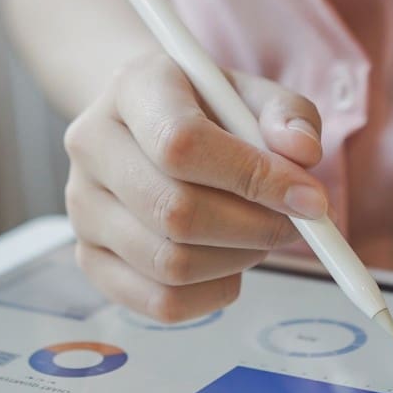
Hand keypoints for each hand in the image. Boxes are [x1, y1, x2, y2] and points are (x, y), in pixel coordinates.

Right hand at [64, 50, 325, 322]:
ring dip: (236, 261)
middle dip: (253, 228)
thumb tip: (302, 156)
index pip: (181, 143)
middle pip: (173, 211)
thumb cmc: (205, 110)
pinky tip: (229, 265)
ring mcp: (82, 208)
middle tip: (292, 225)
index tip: (310, 198)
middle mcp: (92, 146)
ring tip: (257, 237)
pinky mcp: (89, 258)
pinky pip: (160, 303)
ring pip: (169, 264)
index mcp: (131, 89)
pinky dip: (213, 294)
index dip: (252, 177)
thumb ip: (286, 115)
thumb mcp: (249, 93)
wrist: (144, 125)